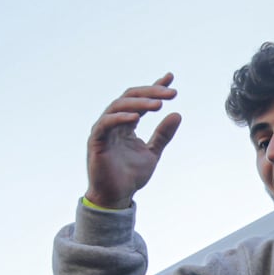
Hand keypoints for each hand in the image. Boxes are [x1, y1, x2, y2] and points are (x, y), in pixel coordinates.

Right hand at [84, 72, 183, 208]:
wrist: (116, 197)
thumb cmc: (131, 176)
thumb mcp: (153, 153)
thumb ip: (163, 134)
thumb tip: (177, 114)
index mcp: (126, 124)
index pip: (140, 100)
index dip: (155, 87)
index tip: (170, 77)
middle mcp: (114, 122)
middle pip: (131, 97)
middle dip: (151, 92)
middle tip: (171, 93)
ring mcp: (103, 129)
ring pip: (119, 106)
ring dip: (140, 103)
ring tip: (159, 105)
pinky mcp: (96, 140)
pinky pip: (106, 123)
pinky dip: (121, 118)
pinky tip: (137, 117)